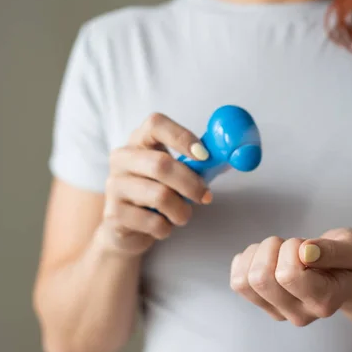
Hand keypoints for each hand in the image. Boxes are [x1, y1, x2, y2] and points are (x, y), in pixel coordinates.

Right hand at [97, 113, 212, 255]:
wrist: (127, 228)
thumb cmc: (159, 192)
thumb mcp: (177, 172)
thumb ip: (201, 162)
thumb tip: (237, 153)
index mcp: (139, 141)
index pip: (156, 124)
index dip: (183, 137)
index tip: (205, 155)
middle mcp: (122, 159)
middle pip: (161, 164)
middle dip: (191, 183)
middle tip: (206, 196)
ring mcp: (114, 186)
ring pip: (159, 196)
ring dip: (182, 210)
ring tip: (183, 215)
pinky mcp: (113, 214)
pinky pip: (153, 222)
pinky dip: (167, 228)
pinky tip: (163, 226)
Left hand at [230, 228, 351, 325]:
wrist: (347, 276)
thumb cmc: (350, 260)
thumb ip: (333, 251)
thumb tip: (305, 251)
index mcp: (324, 301)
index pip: (288, 275)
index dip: (292, 249)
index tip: (308, 245)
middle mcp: (299, 314)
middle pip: (261, 279)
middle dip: (273, 248)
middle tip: (294, 245)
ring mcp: (279, 312)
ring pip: (244, 281)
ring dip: (259, 253)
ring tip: (281, 251)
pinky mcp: (263, 304)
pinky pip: (237, 280)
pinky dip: (247, 260)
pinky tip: (268, 258)